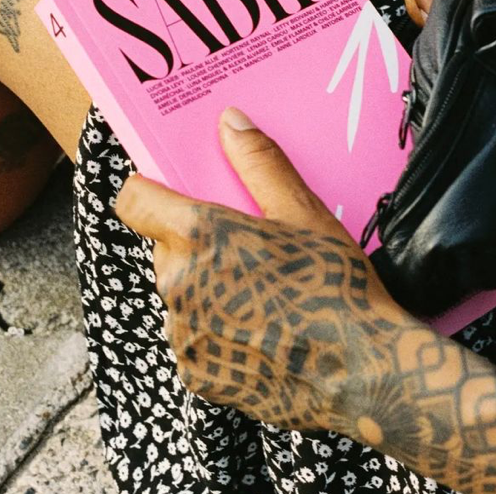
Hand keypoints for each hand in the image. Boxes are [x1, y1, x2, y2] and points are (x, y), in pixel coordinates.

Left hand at [115, 107, 409, 431]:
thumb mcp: (302, 211)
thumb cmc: (332, 286)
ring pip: (180, 291)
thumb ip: (258, 162)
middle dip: (194, 239)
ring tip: (262, 288)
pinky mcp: (198, 373)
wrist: (361, 375)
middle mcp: (178, 285)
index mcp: (198, 237)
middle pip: (163, 245)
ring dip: (206, 284)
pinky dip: (218, 327)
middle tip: (244, 240)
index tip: (170, 188)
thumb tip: (229, 120)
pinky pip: (195, 335)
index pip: (134, 200)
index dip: (148, 189)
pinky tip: (263, 326)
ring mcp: (184, 335)